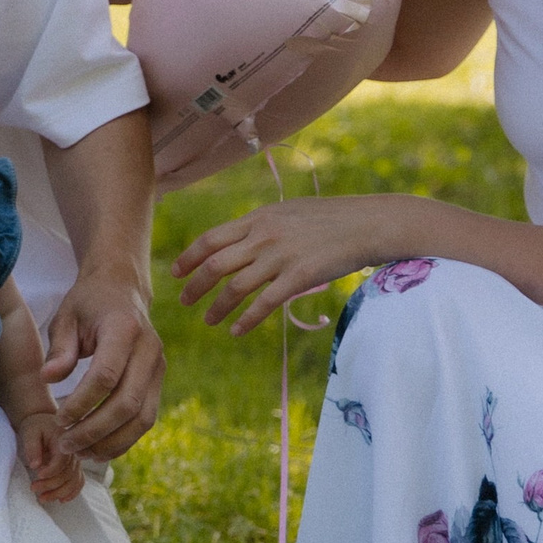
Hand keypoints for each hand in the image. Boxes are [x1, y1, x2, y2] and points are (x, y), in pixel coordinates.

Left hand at [15, 410, 81, 504]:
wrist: (42, 422)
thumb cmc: (35, 426)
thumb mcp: (29, 432)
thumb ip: (32, 447)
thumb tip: (35, 465)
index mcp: (64, 440)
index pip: (62, 461)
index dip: (51, 471)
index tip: (37, 475)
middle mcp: (73, 451)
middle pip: (68, 474)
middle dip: (51, 485)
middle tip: (33, 488)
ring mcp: (75, 460)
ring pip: (73, 481)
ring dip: (59, 493)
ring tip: (42, 498)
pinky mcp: (74, 467)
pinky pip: (78, 482)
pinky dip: (72, 492)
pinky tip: (61, 500)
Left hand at [41, 270, 164, 460]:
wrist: (123, 289)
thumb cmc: (89, 303)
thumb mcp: (66, 316)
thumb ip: (59, 348)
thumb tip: (48, 379)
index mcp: (125, 329)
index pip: (106, 376)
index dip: (81, 404)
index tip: (58, 420)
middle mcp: (149, 350)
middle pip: (127, 403)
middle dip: (94, 430)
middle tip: (65, 444)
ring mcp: (158, 367)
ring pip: (142, 418)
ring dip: (111, 442)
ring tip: (80, 452)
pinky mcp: (158, 381)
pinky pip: (146, 418)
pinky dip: (123, 439)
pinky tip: (97, 448)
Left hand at [172, 196, 399, 333]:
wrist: (366, 223)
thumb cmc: (329, 218)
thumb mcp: (288, 212)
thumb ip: (262, 225)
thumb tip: (241, 239)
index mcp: (258, 218)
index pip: (211, 238)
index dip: (189, 257)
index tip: (176, 272)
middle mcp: (263, 236)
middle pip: (216, 263)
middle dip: (195, 285)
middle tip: (183, 301)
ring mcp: (280, 256)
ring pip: (235, 286)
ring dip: (217, 307)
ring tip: (209, 321)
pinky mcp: (299, 277)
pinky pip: (264, 303)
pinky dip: (246, 319)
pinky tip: (237, 331)